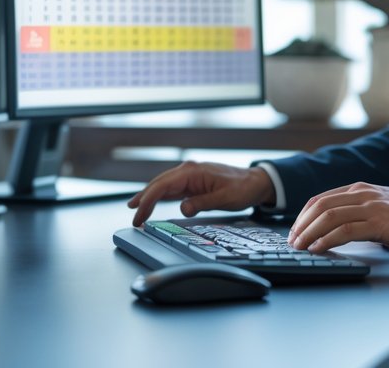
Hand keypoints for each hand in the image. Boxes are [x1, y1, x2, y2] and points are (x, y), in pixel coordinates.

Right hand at [128, 161, 275, 226]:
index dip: (148, 201)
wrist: (254, 182)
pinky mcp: (192, 183)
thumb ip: (203, 203)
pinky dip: (160, 197)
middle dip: (144, 200)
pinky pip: (171, 190)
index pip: (162, 186)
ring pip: (162, 186)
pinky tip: (152, 203)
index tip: (139, 215)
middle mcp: (187, 171)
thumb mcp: (225, 198)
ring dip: (149, 198)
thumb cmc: (242, 189)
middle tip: (134, 217)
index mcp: (192, 171)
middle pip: (158, 184)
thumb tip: (183, 208)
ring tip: (135, 209)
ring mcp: (189, 176)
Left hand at [288, 182, 388, 252]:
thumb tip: (334, 227)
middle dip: (301, 224)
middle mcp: (362, 194)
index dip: (303, 215)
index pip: (321, 199)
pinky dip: (327, 239)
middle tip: (292, 240)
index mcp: (359, 189)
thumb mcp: (377, 205)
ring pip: (329, 216)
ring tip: (299, 246)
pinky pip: (345, 230)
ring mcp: (369, 207)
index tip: (295, 230)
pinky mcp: (377, 223)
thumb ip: (357, 210)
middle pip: (320, 206)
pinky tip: (318, 247)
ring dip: (309, 232)